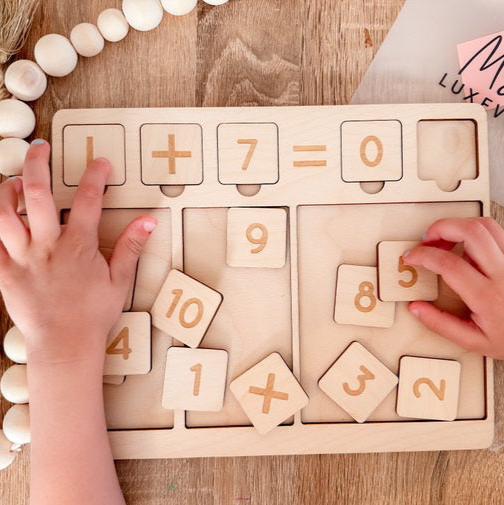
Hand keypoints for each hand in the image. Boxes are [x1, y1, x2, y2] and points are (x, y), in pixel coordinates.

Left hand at [0, 140, 156, 365]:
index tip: (101, 163)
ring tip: (16, 180)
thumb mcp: (119, 280)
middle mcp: (47, 245)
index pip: (88, 200)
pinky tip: (1, 213)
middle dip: (38, 164)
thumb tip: (149, 221)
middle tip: (41, 147)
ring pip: (4, 212)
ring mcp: (21, 257)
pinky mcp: (3, 271)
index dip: (96, 176)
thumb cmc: (93, 314)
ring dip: (8, 189)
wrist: (64, 344)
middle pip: (38, 194)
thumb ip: (131, 246)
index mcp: (78, 246)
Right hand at [404, 217, 503, 358]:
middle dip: (441, 228)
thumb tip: (417, 308)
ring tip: (447, 239)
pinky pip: (499, 232)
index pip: (449, 263)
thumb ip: (441, 324)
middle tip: (428, 238)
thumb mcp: (475, 341)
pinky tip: (468, 244)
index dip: (423, 255)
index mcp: (488, 296)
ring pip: (486, 225)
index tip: (412, 257)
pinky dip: (477, 231)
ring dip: (460, 225)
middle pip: (470, 231)